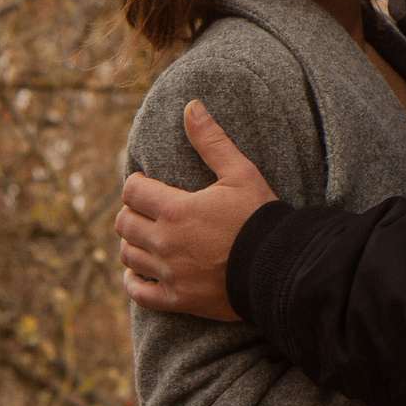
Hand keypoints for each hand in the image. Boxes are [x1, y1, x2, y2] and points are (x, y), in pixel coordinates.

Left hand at [115, 101, 276, 319]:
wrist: (281, 268)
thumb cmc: (260, 218)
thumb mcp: (240, 173)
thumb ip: (211, 141)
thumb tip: (191, 106)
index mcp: (176, 209)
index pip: (132, 191)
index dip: (136, 184)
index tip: (146, 183)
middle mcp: (165, 242)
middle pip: (125, 223)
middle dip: (131, 212)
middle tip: (146, 209)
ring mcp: (169, 273)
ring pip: (128, 255)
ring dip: (132, 243)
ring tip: (145, 236)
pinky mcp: (177, 299)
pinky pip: (139, 292)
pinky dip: (133, 281)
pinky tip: (138, 273)